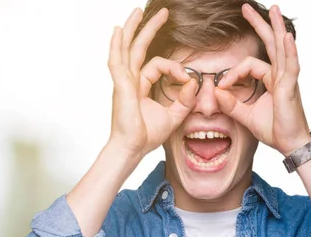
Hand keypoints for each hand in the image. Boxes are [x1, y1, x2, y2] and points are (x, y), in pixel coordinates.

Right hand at [108, 8, 198, 157]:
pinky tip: (119, 31)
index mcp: (140, 86)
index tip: (187, 78)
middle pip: (139, 48)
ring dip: (133, 29)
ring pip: (127, 49)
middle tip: (163, 13)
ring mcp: (123, 81)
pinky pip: (117, 61)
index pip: (158, 65)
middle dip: (150, 29)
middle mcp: (130, 80)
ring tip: (138, 12)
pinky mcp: (120, 86)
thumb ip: (185, 100)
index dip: (176, 68)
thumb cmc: (147, 135)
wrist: (133, 148)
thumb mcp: (174, 116)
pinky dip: (117, 45)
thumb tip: (193, 82)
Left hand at [215, 4, 310, 156]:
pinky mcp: (290, 88)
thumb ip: (232, 104)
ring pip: (280, 48)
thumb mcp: (247, 116)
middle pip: (269, 44)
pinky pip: (290, 66)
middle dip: (259, 24)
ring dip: (276, 27)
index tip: (222, 86)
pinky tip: (285, 37)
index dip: (233, 73)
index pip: (249, 65)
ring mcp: (287, 80)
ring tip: (273, 10)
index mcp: (271, 80)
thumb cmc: (275, 130)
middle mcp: (280, 76)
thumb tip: (216, 92)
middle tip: (246, 8)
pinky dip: (289, 51)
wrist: (290, 145)